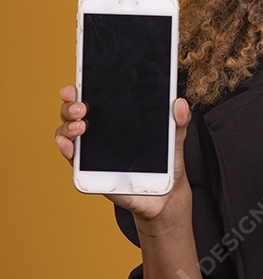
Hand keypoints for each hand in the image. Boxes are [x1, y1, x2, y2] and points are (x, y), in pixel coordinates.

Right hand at [55, 84, 191, 222]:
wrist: (166, 192)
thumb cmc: (165, 160)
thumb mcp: (175, 136)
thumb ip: (178, 120)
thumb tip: (180, 104)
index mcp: (115, 116)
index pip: (91, 96)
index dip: (79, 89)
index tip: (75, 86)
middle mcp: (98, 131)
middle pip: (73, 113)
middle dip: (71, 106)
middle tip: (82, 108)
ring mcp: (92, 151)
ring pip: (67, 133)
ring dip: (67, 127)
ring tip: (80, 127)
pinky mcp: (91, 171)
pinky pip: (73, 160)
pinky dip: (67, 150)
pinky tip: (69, 145)